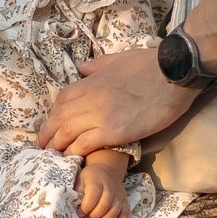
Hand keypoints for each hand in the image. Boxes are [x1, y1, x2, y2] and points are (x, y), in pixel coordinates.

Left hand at [37, 50, 194, 153]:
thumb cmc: (149, 65)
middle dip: (49, 133)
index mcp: (91, 81)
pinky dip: (75, 150)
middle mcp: (91, 98)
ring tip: (52, 155)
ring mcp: (101, 115)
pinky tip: (72, 157)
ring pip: (68, 132)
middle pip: (60, 117)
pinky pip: (86, 143)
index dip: (53, 114)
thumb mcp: (117, 59)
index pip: (62, 99)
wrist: (173, 76)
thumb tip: (82, 69)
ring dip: (57, 144)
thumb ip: (97, 66)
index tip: (50, 125)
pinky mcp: (114, 131)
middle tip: (43, 145)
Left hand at [75, 149, 130, 217]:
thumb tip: (72, 207)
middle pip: (105, 204)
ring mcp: (119, 194)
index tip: (80, 212)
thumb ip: (77, 192)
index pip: (94, 195)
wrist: (106, 171)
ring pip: (115, 211)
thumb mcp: (80, 179)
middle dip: (94, 215)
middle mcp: (110, 187)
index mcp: (96, 180)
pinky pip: (125, 215)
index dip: (86, 207)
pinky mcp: (125, 201)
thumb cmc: (89, 178)